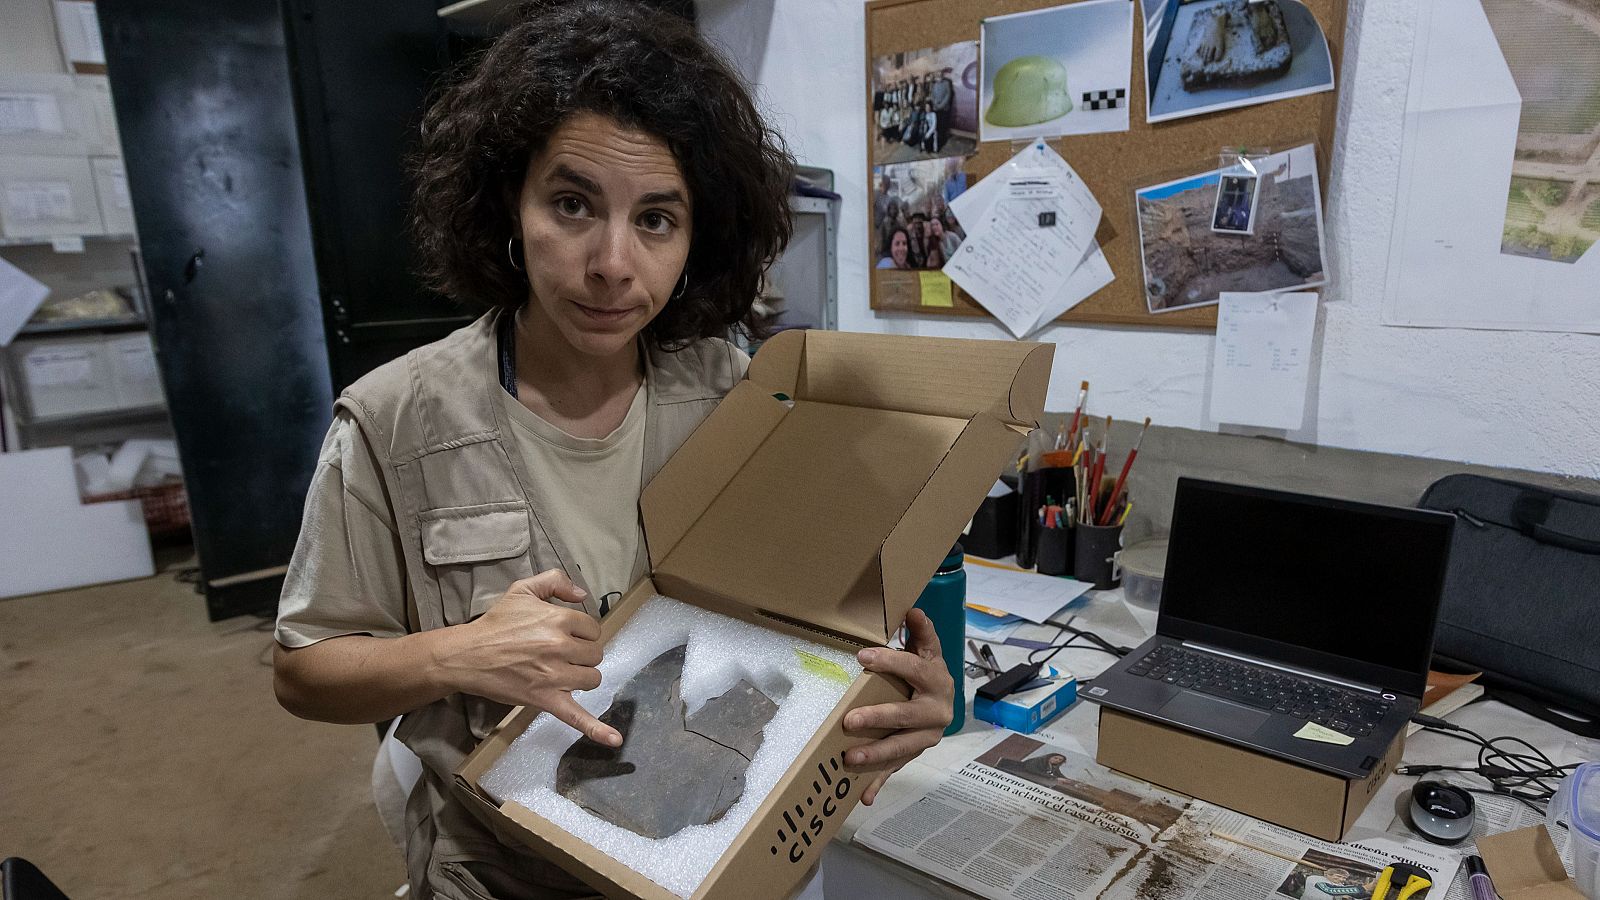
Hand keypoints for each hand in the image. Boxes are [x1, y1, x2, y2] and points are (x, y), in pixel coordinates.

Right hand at [446, 569, 621, 746]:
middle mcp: (561, 647)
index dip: (581, 633)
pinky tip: (614, 740)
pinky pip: (577, 716)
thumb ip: (555, 581)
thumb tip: (582, 594)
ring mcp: (555, 676)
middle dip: (582, 654)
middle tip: (560, 654)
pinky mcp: (546, 699)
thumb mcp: (522, 590)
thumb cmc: (495, 623)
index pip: (593, 629)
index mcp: (559, 620)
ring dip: (582, 676)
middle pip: (595, 655)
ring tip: (563, 672)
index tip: (565, 635)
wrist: (468, 656)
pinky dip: (597, 729)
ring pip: (592, 679)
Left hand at [840, 608, 954, 804]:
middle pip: (907, 715)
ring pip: (902, 747)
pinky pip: (897, 770)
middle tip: (850, 721)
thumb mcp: (927, 650)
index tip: (861, 656)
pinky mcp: (915, 753)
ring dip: (876, 755)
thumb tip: (912, 609)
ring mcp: (927, 735)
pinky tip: (864, 797)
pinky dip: (880, 783)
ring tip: (849, 759)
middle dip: (879, 718)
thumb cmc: (928, 671)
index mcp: (938, 679)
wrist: (946, 701)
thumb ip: (921, 632)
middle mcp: (937, 710)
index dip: (890, 661)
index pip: (914, 668)